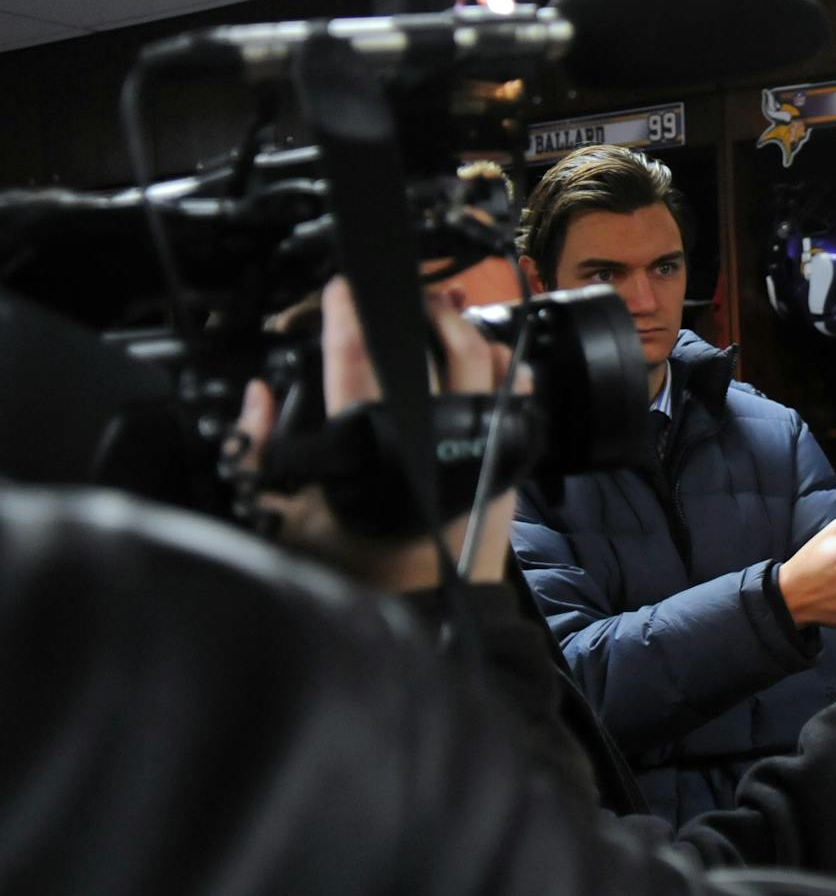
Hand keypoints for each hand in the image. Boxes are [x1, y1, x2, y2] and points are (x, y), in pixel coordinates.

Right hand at [231, 276, 519, 591]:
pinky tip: (487, 356)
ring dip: (462, 326)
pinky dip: (503, 365)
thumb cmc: (357, 566)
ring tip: (443, 313)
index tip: (340, 289)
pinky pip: (517, 392)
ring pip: (483, 358)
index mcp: (372, 443)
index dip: (345, 315)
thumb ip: (259, 455)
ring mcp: (480, 441)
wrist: (428, 606)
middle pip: (434, 345)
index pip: (354, 360)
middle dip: (417, 307)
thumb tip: (258, 395)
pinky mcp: (510, 455)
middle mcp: (433, 434)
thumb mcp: (286, 517)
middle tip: (401, 295)